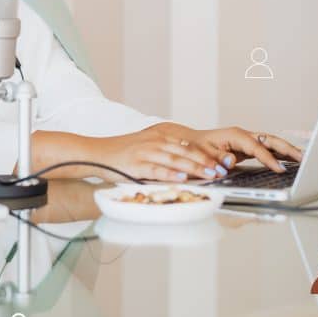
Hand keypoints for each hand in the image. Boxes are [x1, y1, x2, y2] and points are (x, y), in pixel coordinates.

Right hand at [89, 127, 229, 182]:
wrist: (96, 152)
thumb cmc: (121, 154)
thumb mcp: (146, 147)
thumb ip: (164, 153)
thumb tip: (185, 165)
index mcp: (159, 137)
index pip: (188, 145)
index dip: (206, 154)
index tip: (220, 163)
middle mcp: (155, 142)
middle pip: (186, 152)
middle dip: (206, 162)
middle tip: (221, 171)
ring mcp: (145, 152)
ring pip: (175, 160)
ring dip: (194, 168)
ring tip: (209, 176)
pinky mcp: (136, 164)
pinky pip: (157, 169)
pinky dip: (171, 174)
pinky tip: (182, 179)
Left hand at [151, 123, 301, 173]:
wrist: (189, 143)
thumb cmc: (195, 149)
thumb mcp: (202, 153)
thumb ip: (216, 158)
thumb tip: (230, 161)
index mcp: (234, 135)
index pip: (256, 147)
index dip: (269, 158)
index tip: (280, 169)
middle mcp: (243, 135)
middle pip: (270, 140)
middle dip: (287, 148)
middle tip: (304, 159)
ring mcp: (246, 140)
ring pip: (271, 143)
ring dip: (287, 150)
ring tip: (304, 159)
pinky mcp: (247, 147)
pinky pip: (267, 149)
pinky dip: (279, 153)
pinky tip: (289, 161)